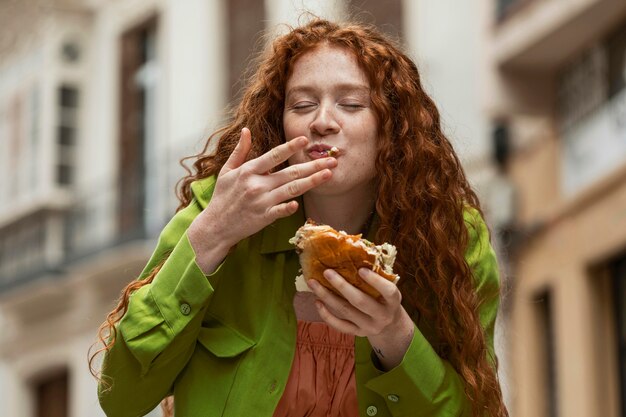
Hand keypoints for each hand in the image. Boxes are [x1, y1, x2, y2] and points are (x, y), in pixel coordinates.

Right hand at [189, 128, 335, 273]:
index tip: (305, 140)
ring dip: (312, 182)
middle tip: (332, 160)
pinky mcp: (264, 217)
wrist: (215, 226)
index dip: (290, 147)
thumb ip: (240, 151)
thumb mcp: (227, 171)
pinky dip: (289, 207)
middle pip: (290, 173)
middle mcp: (257, 185)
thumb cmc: (223, 197)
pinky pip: (280, 211)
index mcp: (248, 171)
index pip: (274, 156)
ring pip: (291, 190)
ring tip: (328, 175)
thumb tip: (246, 130)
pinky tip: (299, 203)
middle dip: (313, 165)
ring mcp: (261, 202)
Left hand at [308, 268, 414, 369]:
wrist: (390, 326)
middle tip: (327, 272)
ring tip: (313, 283)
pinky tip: (317, 301)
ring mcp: (369, 326)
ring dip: (327, 296)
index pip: (388, 291)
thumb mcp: (389, 288)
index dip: (375, 281)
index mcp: (393, 301)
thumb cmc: (386, 299)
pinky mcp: (357, 333)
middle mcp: (382, 316)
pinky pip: (340, 326)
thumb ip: (378, 275)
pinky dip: (326, 315)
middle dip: (342, 286)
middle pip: (360, 301)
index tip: (361, 269)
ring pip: (345, 311)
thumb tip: (358, 252)